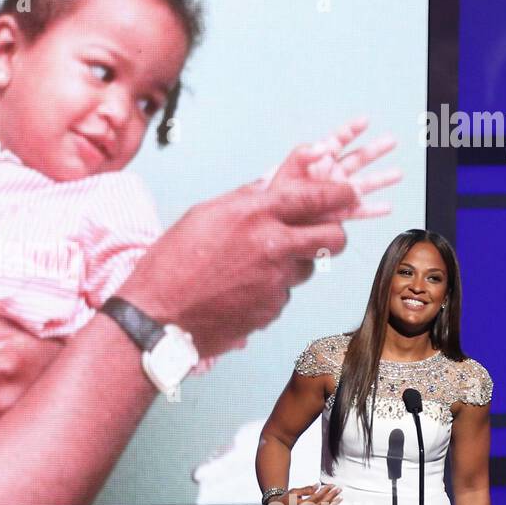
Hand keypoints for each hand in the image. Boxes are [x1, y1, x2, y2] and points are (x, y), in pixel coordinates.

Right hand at [120, 149, 364, 358]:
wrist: (156, 317)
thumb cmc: (171, 263)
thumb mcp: (204, 215)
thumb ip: (245, 200)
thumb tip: (271, 187)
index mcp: (255, 214)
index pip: (317, 196)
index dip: (340, 192)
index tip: (348, 192)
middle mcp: (272, 246)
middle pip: (333, 237)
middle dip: (333, 234)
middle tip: (320, 235)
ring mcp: (275, 282)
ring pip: (308, 269)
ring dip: (294, 265)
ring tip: (254, 268)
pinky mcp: (272, 310)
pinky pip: (285, 295)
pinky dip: (271, 291)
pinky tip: (239, 291)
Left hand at [268, 116, 400, 219]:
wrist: (277, 219)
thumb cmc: (279, 194)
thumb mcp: (288, 170)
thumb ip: (303, 155)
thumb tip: (321, 146)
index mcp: (320, 160)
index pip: (338, 140)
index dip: (351, 130)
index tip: (365, 120)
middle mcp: (333, 174)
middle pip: (358, 158)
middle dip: (375, 149)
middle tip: (392, 140)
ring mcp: (338, 193)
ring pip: (365, 184)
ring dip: (382, 178)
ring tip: (398, 173)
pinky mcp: (339, 213)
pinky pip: (359, 211)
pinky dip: (373, 210)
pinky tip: (386, 207)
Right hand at [269, 484, 342, 504]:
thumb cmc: (286, 499)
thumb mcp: (294, 491)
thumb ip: (307, 489)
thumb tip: (318, 485)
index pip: (318, 496)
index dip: (326, 490)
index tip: (332, 485)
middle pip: (323, 503)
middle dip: (332, 495)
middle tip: (339, 489)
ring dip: (333, 504)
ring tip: (340, 497)